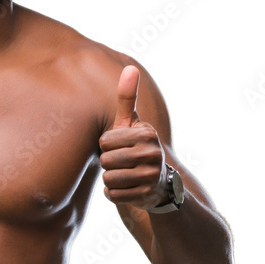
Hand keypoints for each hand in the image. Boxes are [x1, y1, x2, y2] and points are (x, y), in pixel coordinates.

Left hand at [98, 65, 167, 209]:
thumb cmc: (137, 146)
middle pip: (105, 161)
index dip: (107, 146)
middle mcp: (152, 154)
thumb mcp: (132, 123)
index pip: (105, 142)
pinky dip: (114, 194)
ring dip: (111, 179)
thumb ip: (127, 98)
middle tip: (123, 163)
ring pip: (108, 179)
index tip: (121, 146)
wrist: (159, 183)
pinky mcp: (146, 195)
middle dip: (108, 164)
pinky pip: (113, 195)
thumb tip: (130, 68)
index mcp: (147, 133)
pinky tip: (127, 188)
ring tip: (125, 175)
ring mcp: (151, 176)